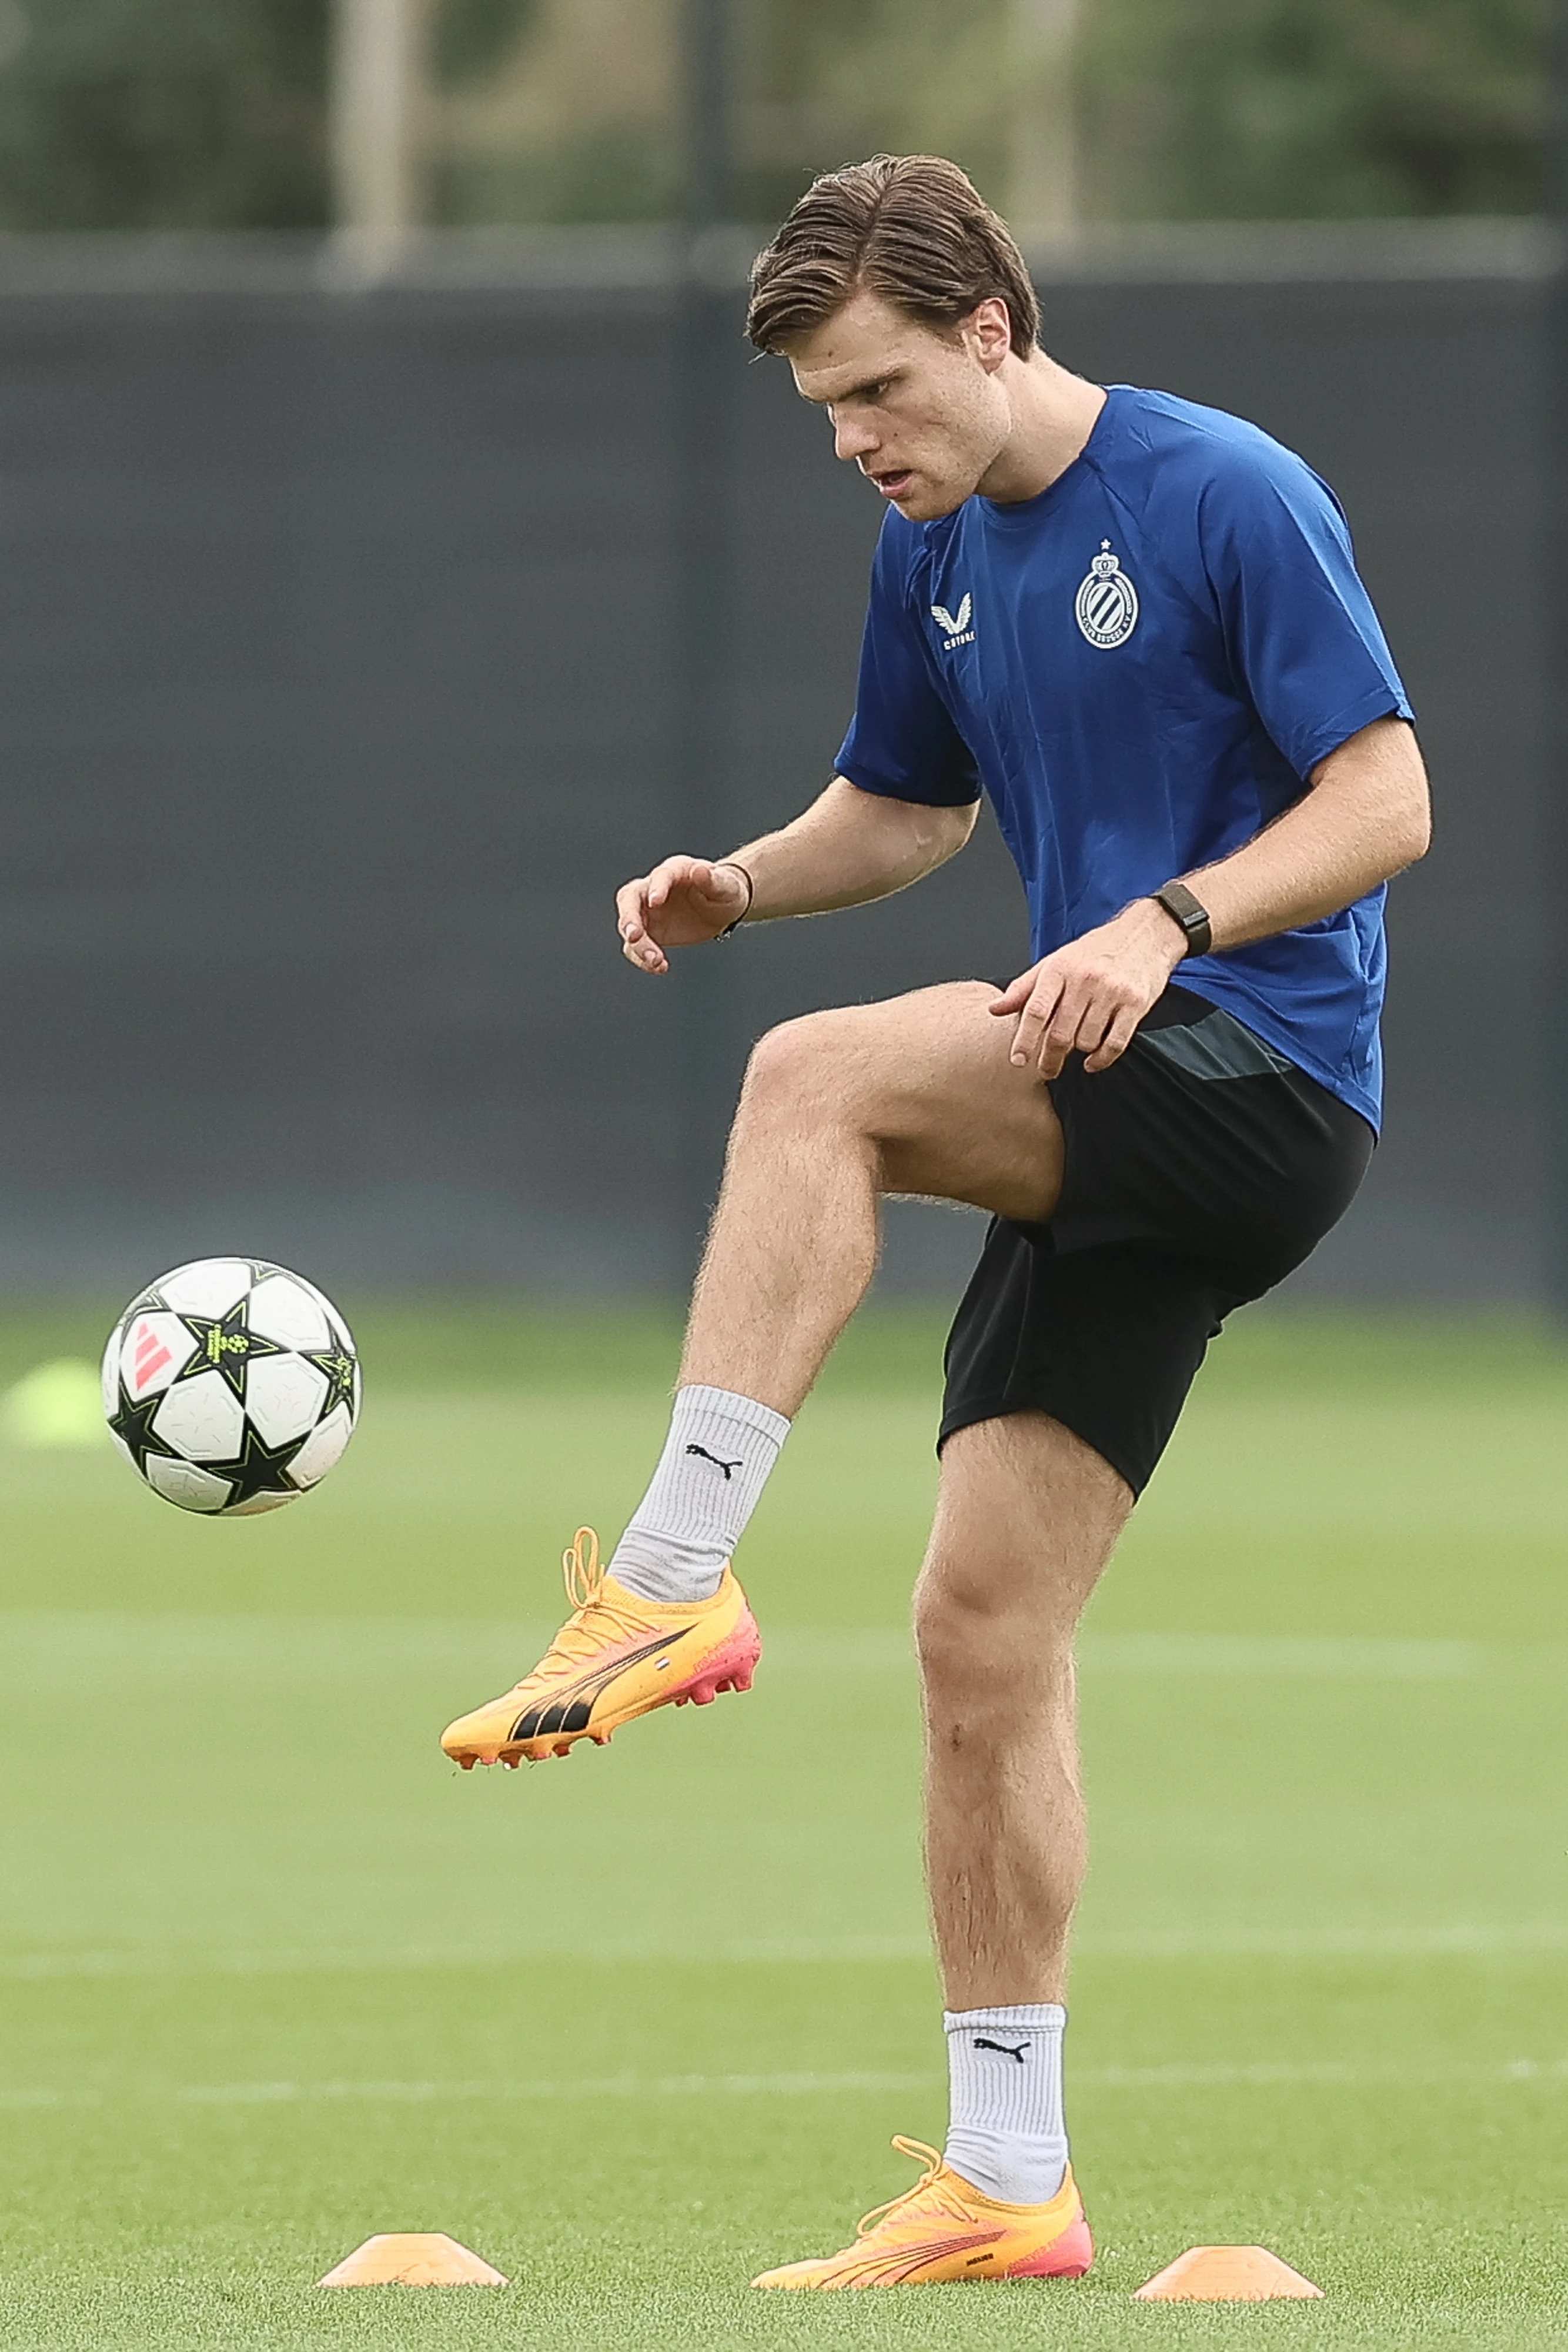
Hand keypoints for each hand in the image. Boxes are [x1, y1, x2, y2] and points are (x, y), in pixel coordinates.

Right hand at [616, 857, 749, 973]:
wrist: (721, 908)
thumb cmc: (724, 890)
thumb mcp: (726, 885)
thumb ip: (713, 879)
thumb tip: (699, 870)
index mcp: (675, 870)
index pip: (661, 875)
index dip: (656, 887)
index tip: (655, 902)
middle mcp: (654, 888)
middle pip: (629, 899)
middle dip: (629, 917)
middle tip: (634, 936)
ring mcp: (648, 911)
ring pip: (628, 925)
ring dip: (638, 945)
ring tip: (657, 961)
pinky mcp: (649, 932)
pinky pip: (635, 946)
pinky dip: (641, 959)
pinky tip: (659, 968)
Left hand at [990, 899, 1185, 1077]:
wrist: (1145, 934)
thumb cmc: (1096, 951)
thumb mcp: (1056, 962)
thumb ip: (1024, 988)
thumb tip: (994, 1008)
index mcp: (1060, 969)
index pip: (1036, 1010)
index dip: (1025, 1040)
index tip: (1018, 1060)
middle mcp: (1085, 980)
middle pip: (1060, 1033)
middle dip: (1049, 1059)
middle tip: (1046, 1070)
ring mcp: (1112, 992)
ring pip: (1086, 1041)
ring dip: (1079, 1053)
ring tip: (1077, 1049)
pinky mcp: (1135, 1003)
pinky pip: (1115, 1043)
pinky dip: (1101, 1059)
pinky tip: (1092, 1062)